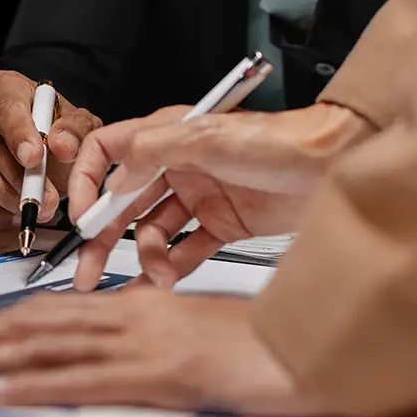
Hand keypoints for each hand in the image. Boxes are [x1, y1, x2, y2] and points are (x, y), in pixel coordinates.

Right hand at [0, 71, 101, 228]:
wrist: (41, 150)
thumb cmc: (54, 133)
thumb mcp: (78, 125)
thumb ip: (76, 132)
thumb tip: (62, 146)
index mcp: (4, 88)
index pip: (6, 108)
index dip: (20, 135)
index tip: (35, 159)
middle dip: (17, 178)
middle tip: (45, 199)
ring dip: (1, 196)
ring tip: (30, 208)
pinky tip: (10, 214)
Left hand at [0, 284, 315, 416]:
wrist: (325, 343)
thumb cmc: (268, 341)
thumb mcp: (196, 332)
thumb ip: (149, 335)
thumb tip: (110, 349)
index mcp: (134, 305)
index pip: (44, 315)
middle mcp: (129, 315)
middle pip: (25, 325)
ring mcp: (144, 341)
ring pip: (40, 346)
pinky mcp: (164, 373)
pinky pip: (84, 379)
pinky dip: (31, 385)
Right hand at [66, 103, 373, 290]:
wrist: (337, 164)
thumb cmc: (282, 139)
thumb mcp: (209, 137)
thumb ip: (153, 152)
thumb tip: (114, 177)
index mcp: (167, 137)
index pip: (107, 154)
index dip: (86, 182)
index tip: (79, 213)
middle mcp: (177, 166)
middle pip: (123, 203)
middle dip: (101, 237)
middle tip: (85, 270)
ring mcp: (199, 197)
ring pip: (151, 232)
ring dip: (145, 257)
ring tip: (155, 275)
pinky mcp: (222, 225)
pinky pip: (184, 250)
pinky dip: (171, 267)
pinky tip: (166, 280)